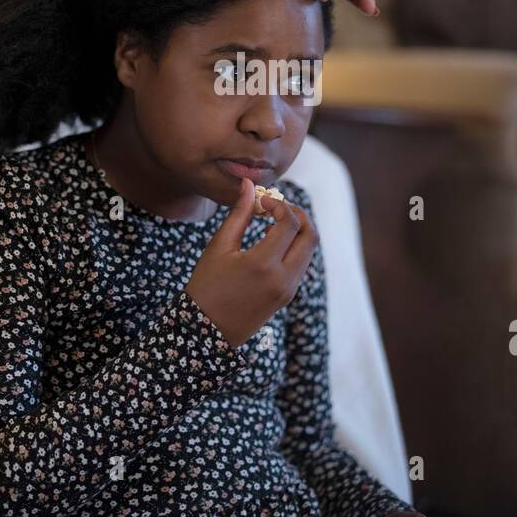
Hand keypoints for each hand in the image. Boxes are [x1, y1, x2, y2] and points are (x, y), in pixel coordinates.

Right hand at [185, 179, 318, 348]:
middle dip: (298, 215)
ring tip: (271, 224)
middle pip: (310, 235)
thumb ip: (239, 214)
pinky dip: (293, 248)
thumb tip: (249, 185)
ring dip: (297, 231)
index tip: (262, 200)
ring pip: (309, 250)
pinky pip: (301, 265)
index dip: (279, 204)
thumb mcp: (219, 247)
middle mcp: (283, 278)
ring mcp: (289, 290)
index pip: (289, 223)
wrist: (205, 332)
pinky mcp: (288, 296)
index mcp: (264, 264)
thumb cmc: (206, 286)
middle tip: (277, 207)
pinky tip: (271, 242)